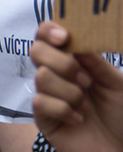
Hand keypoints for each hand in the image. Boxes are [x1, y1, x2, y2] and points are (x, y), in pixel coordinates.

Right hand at [31, 21, 122, 151]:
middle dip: (63, 63)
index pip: (47, 35)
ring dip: (70, 91)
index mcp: (72, 61)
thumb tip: (76, 41)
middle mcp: (55, 75)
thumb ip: (96, 62)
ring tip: (86, 106)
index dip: (50, 31)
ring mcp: (47, 95)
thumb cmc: (121, 115)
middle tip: (86, 80)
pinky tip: (78, 120)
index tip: (64, 37)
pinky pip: (41, 102)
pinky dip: (64, 110)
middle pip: (36, 50)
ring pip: (41, 77)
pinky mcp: (43, 118)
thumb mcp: (116, 83)